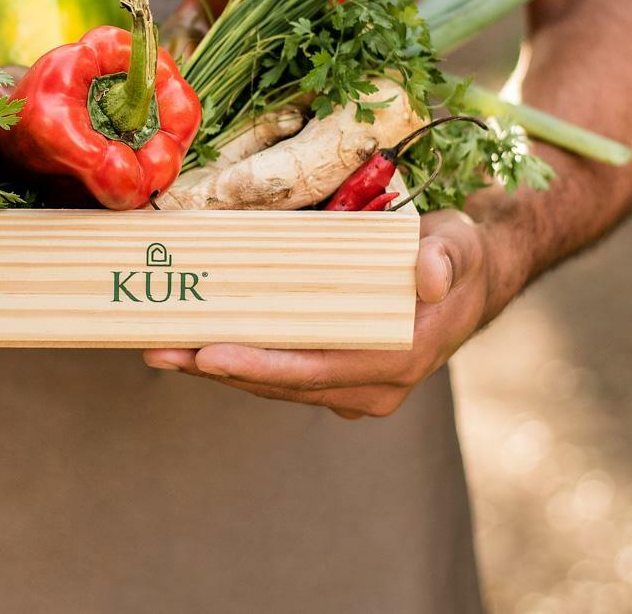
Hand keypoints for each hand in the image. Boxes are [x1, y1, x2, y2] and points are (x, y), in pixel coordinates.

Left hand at [140, 210, 510, 417]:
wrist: (472, 280)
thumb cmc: (457, 257)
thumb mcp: (457, 244)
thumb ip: (443, 257)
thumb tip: (428, 276)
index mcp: (399, 358)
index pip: (316, 369)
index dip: (259, 366)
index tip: (208, 355)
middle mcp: (375, 386)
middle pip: (282, 383)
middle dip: (217, 369)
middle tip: (160, 350)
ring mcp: (355, 388)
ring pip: (275, 385)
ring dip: (217, 370)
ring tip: (162, 349)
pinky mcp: (339, 378)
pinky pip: (281, 376)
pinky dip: (239, 363)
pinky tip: (196, 347)